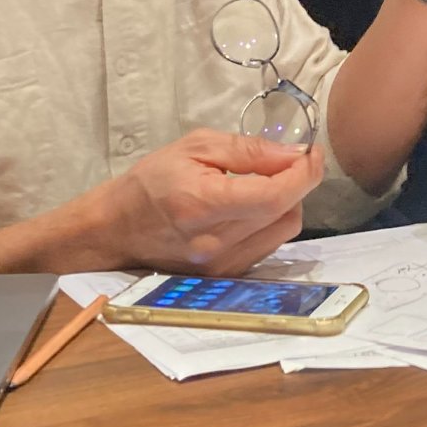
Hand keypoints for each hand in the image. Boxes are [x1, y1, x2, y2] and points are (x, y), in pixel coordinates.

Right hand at [106, 130, 324, 272]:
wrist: (115, 230)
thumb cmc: (151, 182)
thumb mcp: (195, 148)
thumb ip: (248, 150)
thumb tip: (295, 153)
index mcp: (204, 205)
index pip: (274, 196)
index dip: (304, 174)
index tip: (311, 153)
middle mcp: (216, 243)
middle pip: (286, 214)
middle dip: (299, 183)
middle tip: (289, 161)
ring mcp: (222, 266)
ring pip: (283, 233)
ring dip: (287, 204)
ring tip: (266, 184)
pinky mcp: (225, 277)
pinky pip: (268, 247)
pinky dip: (271, 223)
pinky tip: (253, 208)